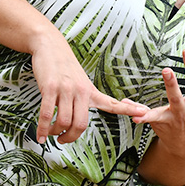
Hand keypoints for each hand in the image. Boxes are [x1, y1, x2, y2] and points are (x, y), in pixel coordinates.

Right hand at [31, 30, 148, 143]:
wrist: (50, 45)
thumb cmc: (64, 67)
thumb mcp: (80, 81)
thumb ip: (83, 99)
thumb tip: (78, 121)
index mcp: (91, 91)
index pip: (113, 103)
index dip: (129, 110)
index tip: (145, 112)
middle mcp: (81, 90)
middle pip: (81, 124)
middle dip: (71, 137)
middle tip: (63, 139)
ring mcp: (65, 89)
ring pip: (63, 121)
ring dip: (54, 132)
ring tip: (50, 132)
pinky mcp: (50, 87)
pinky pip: (47, 115)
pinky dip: (42, 129)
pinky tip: (39, 136)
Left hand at [134, 49, 184, 160]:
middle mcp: (183, 113)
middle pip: (176, 96)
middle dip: (171, 84)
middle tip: (166, 70)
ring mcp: (169, 120)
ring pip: (159, 111)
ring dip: (149, 109)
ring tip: (138, 106)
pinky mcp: (158, 124)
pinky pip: (147, 117)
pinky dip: (138, 113)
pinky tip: (127, 106)